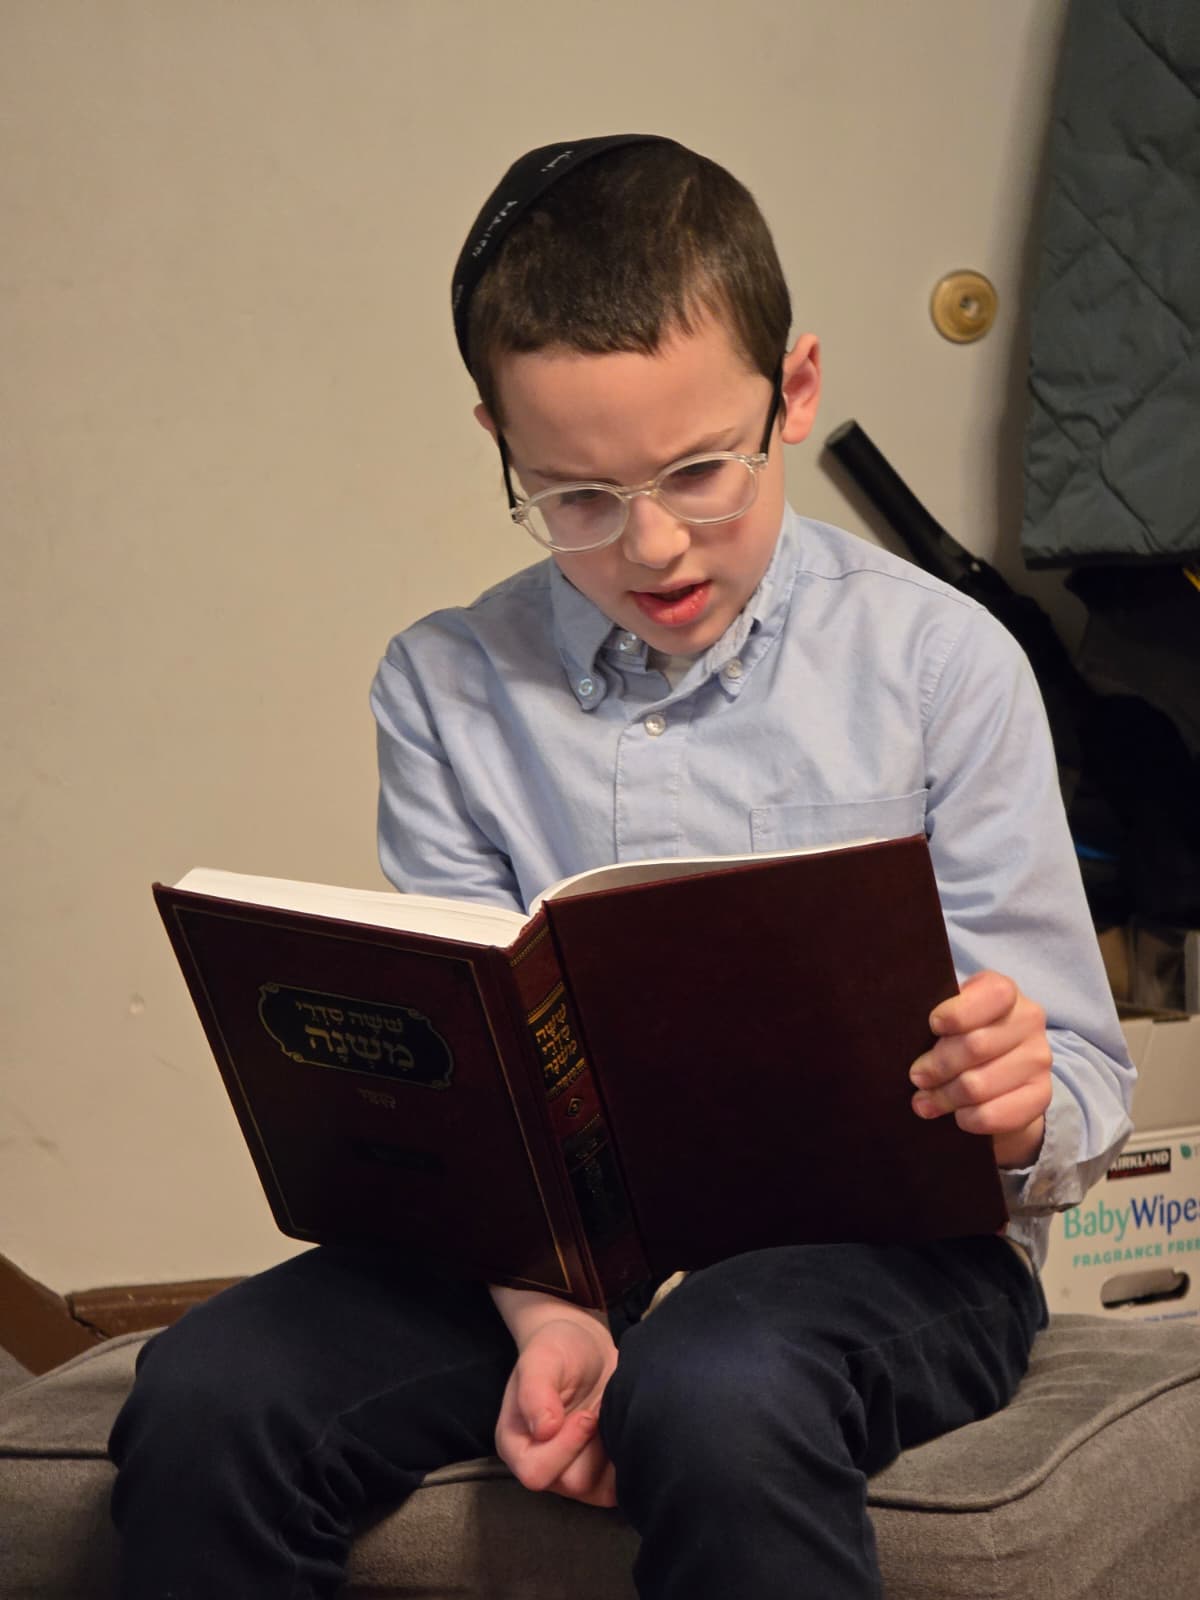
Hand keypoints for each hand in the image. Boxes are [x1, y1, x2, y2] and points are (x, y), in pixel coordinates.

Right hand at [494, 1315, 618, 1506]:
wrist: (585, 1347)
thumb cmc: (557, 1349)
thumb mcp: (542, 1358)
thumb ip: (536, 1391)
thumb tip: (544, 1431)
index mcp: (515, 1444)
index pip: (535, 1472)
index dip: (564, 1449)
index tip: (585, 1415)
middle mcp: (541, 1464)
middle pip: (570, 1483)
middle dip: (593, 1446)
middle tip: (602, 1410)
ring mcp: (571, 1472)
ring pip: (596, 1487)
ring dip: (610, 1451)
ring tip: (610, 1415)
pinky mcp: (599, 1474)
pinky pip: (615, 1487)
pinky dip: (625, 1463)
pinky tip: (623, 1429)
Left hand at [909, 971, 1051, 1168]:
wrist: (999, 1078)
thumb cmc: (960, 1037)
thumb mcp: (949, 1019)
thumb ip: (937, 1021)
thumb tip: (907, 1039)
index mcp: (1005, 992)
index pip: (993, 994)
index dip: (958, 1013)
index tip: (933, 1026)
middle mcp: (1029, 1020)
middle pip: (976, 1045)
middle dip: (937, 1065)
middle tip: (916, 1076)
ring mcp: (1039, 1058)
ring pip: (979, 1084)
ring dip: (944, 1096)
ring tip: (925, 1101)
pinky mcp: (1041, 1096)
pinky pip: (994, 1114)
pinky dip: (967, 1118)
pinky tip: (956, 1116)